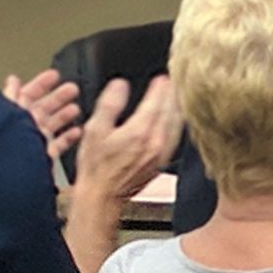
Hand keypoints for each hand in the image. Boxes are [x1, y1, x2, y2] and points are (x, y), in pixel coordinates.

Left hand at [3, 68, 82, 160]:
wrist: (12, 169)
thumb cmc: (6, 141)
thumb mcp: (9, 111)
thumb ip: (12, 95)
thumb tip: (13, 80)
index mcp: (15, 115)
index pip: (28, 95)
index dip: (41, 84)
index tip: (54, 75)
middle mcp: (25, 127)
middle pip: (44, 108)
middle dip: (58, 97)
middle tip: (72, 89)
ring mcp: (36, 141)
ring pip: (53, 124)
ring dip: (65, 115)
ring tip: (75, 107)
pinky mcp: (45, 156)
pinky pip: (59, 144)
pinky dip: (69, 137)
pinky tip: (77, 131)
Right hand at [70, 75, 179, 199]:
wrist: (102, 195)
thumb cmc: (95, 166)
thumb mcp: (94, 129)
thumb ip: (109, 104)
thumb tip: (120, 85)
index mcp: (140, 132)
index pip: (157, 102)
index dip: (161, 86)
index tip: (162, 76)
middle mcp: (156, 142)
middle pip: (172, 111)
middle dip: (173, 93)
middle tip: (174, 80)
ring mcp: (161, 153)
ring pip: (177, 124)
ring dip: (177, 107)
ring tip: (176, 95)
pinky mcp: (162, 161)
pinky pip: (176, 137)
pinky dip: (177, 123)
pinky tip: (174, 119)